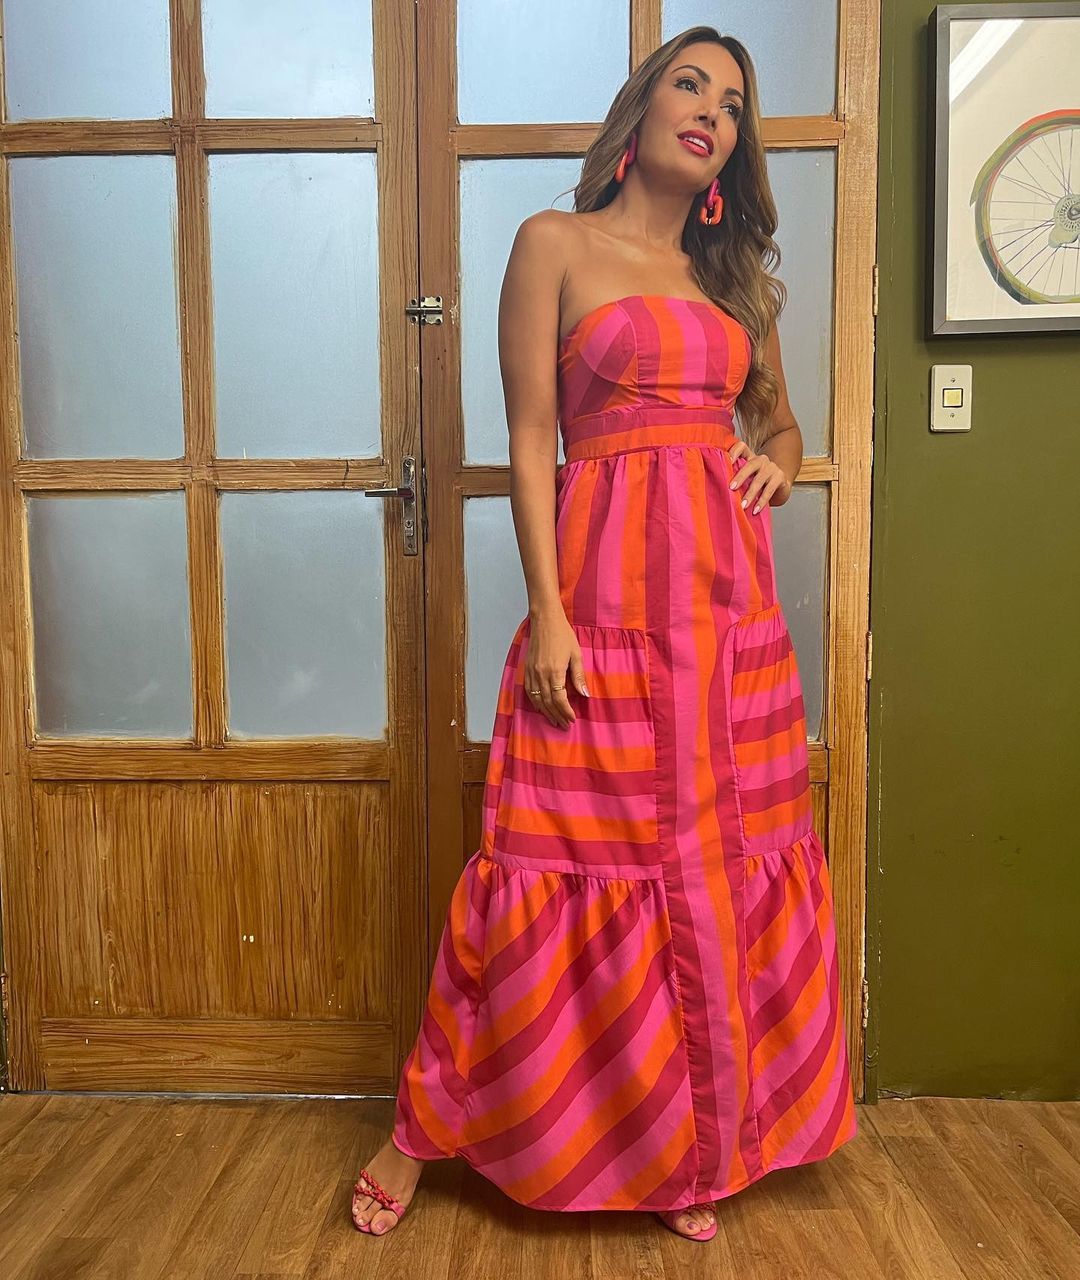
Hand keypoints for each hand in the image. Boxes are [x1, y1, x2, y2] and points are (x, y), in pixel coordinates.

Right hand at [524, 611, 588, 729]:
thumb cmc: (563, 635)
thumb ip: (579, 676)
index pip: (559, 699)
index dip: (566, 711)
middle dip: (557, 715)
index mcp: (555, 671)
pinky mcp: (527, 668)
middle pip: (547, 702)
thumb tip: (585, 695)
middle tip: (564, 725)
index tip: (572, 719)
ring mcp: (532, 672)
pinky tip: (541, 707)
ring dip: (545, 712)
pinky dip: (535, 702)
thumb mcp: (576, 654)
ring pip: (536, 699)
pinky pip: (529, 691)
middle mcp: (541, 674)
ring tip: (554, 720)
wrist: (545, 620)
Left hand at [727, 441, 791, 513]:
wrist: (779, 488)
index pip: (742, 447)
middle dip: (740, 476)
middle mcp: (761, 460)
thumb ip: (735, 479)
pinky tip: (755, 510)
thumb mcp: (745, 479)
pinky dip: (762, 501)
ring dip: (750, 494)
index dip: (734, 451)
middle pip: (750, 465)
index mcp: (749, 457)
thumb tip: (716, 490)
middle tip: (731, 488)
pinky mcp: (780, 477)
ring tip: (743, 505)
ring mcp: (771, 467)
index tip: (727, 460)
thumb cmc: (756, 484)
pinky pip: (770, 489)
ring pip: (759, 479)